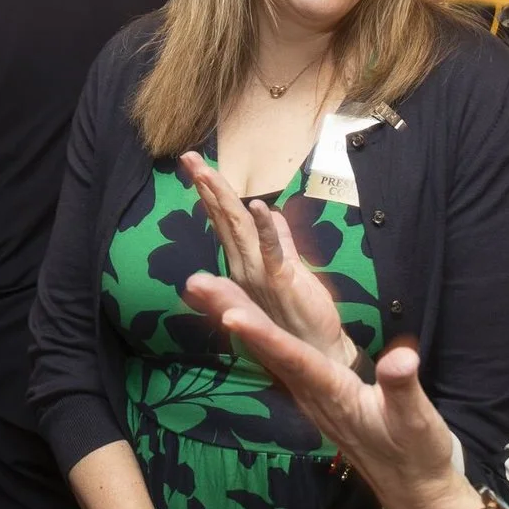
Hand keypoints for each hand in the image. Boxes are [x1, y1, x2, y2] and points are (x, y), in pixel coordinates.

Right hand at [177, 151, 353, 369]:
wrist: (319, 350)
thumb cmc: (301, 313)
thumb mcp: (288, 268)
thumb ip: (279, 241)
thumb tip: (271, 213)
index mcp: (246, 263)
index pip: (224, 221)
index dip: (210, 192)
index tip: (195, 164)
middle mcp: (246, 267)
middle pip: (225, 219)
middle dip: (207, 187)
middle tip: (188, 158)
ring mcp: (261, 275)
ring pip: (239, 230)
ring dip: (223, 200)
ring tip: (206, 174)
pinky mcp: (283, 283)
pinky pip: (273, 252)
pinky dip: (265, 229)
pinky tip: (260, 206)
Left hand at [184, 277, 472, 508]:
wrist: (412, 488)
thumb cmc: (418, 453)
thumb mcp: (419, 421)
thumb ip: (404, 388)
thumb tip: (400, 357)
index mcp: (335, 394)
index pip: (293, 360)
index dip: (263, 336)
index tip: (230, 314)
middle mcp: (312, 395)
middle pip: (266, 348)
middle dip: (231, 312)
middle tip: (195, 282)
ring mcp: (309, 397)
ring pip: (265, 352)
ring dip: (234, 317)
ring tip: (202, 289)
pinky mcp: (314, 396)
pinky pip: (276, 358)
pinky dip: (253, 333)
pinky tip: (236, 317)